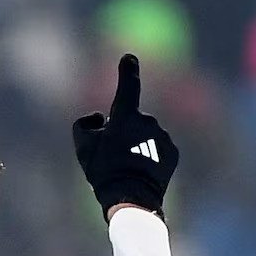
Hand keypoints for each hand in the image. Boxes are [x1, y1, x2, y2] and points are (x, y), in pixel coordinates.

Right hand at [72, 54, 178, 221]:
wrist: (131, 197)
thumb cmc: (104, 171)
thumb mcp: (82, 148)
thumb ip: (84, 125)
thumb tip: (99, 117)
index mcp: (127, 116)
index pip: (128, 87)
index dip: (127, 71)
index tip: (129, 58)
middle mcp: (148, 121)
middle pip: (131, 122)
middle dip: (122, 134)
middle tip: (111, 158)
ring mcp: (163, 136)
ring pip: (145, 136)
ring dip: (136, 147)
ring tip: (126, 169)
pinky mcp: (173, 152)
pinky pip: (158, 150)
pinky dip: (149, 158)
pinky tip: (140, 174)